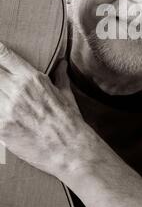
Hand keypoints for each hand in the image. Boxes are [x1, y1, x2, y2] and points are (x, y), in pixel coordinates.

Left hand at [0, 42, 92, 180]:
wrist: (69, 149)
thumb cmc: (70, 122)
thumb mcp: (66, 95)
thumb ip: (60, 77)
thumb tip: (62, 63)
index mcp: (33, 78)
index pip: (4, 56)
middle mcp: (17, 90)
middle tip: (1, 81)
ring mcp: (6, 109)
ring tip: (2, 96)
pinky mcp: (1, 127)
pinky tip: (0, 112)